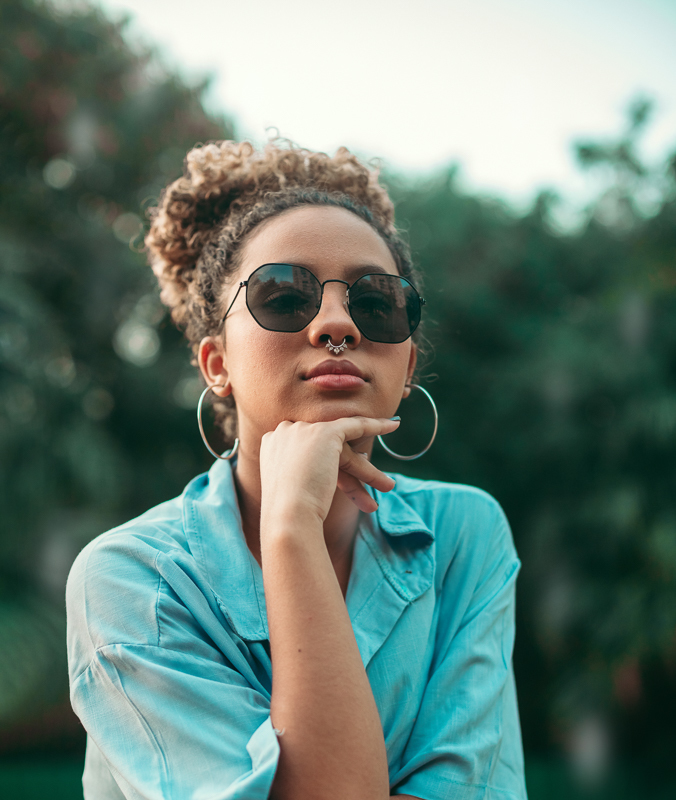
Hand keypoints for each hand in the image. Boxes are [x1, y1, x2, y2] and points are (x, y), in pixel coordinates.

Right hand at [259, 416, 399, 525]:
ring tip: (388, 487)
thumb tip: (328, 473)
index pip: (307, 448)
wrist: (287, 515)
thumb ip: (303, 472)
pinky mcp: (325, 432)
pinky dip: (376, 426)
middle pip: (325, 447)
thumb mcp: (291, 487)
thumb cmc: (287, 513)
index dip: (328, 463)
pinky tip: (393, 427)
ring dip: (366, 469)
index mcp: (272, 442)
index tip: (346, 475)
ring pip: (343, 445)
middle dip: (349, 468)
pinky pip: (356, 426)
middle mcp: (285, 431)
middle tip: (370, 485)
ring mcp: (304, 430)